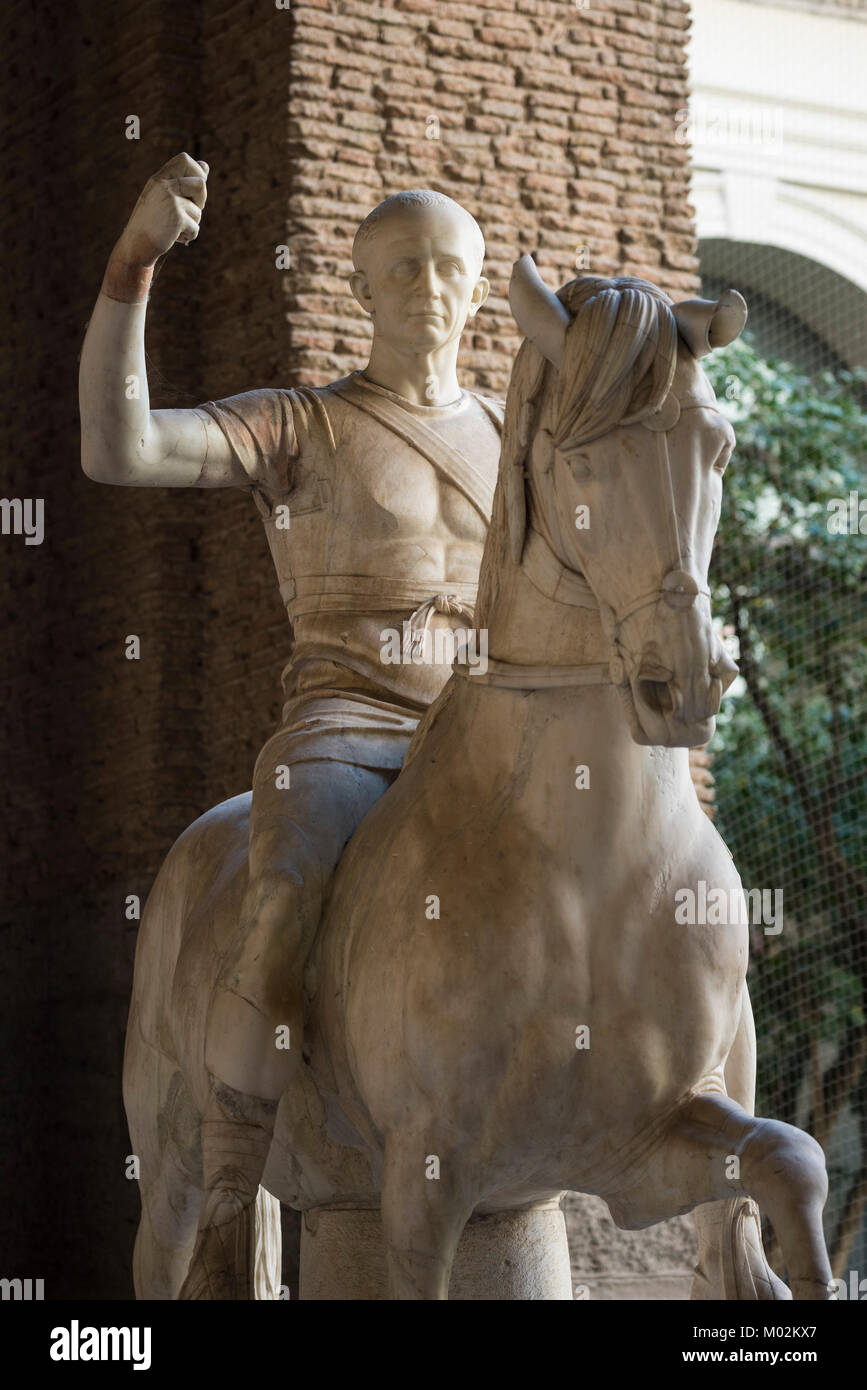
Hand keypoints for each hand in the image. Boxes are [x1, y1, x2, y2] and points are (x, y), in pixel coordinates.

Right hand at [116, 152, 208, 267]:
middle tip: (190, 211)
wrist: (135, 246)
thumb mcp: (165, 198)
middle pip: (200, 184)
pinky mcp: (177, 217)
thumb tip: (206, 166)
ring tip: (175, 228)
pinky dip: (189, 235)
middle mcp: (163, 186)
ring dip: (192, 222)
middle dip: (201, 200)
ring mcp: (170, 200)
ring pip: (198, 210)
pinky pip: (195, 227)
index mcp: (159, 179)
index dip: (197, 172)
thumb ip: (183, 183)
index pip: (185, 160)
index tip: (195, 188)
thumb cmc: (152, 223)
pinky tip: (175, 238)